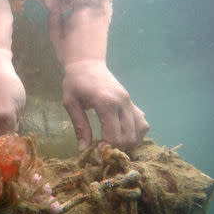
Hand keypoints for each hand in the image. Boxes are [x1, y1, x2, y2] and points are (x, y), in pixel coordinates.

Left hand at [46, 0, 148, 150]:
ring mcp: (130, 102)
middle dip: (115, 147)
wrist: (87, 64)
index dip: (106, 148)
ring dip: (127, 142)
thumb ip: (79, 126)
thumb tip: (83, 150)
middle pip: (128, 137)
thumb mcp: (70, 103)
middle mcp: (122, 102)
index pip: (114, 136)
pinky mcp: (133, 103)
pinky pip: (143, 123)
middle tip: (101, 147)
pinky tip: (121, 134)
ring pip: (139, 131)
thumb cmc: (75, 83)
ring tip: (111, 141)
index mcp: (105, 102)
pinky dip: (136, 133)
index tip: (95, 149)